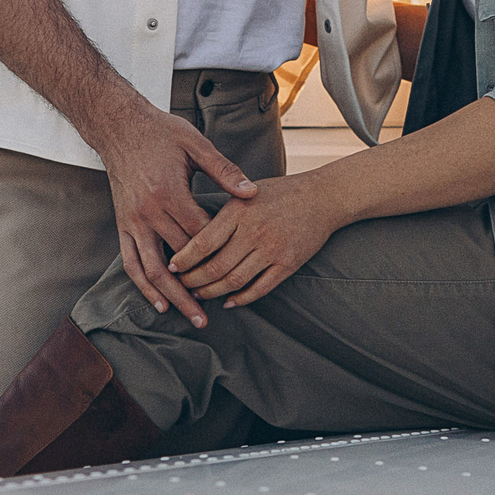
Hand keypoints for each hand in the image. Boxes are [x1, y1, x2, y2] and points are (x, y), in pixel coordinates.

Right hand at [89, 98, 258, 328]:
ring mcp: (132, 221)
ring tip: (193, 317)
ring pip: (153, 269)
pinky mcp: (122, 224)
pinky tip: (159, 303)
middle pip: (179, 260)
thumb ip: (224, 170)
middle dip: (200, 287)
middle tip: (217, 312)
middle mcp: (148, 212)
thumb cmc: (161, 133)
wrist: (119, 126)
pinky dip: (143, 285)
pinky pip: (130, 261)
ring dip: (173, 296)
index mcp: (169, 193)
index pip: (200, 235)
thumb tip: (251, 192)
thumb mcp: (195, 144)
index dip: (220, 256)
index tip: (239, 272)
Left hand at [167, 170, 346, 309]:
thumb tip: (189, 235)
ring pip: (234, 281)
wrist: (322, 197)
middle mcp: (254, 232)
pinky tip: (229, 301)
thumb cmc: (279, 193)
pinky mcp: (288, 264)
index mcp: (239, 211)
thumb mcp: (245, 194)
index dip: (184, 259)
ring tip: (199, 295)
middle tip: (181, 286)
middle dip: (193, 281)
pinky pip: (260, 288)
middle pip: (215, 267)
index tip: (172, 267)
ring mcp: (272, 250)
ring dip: (213, 293)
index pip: (203, 242)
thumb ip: (222, 215)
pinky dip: (241, 299)